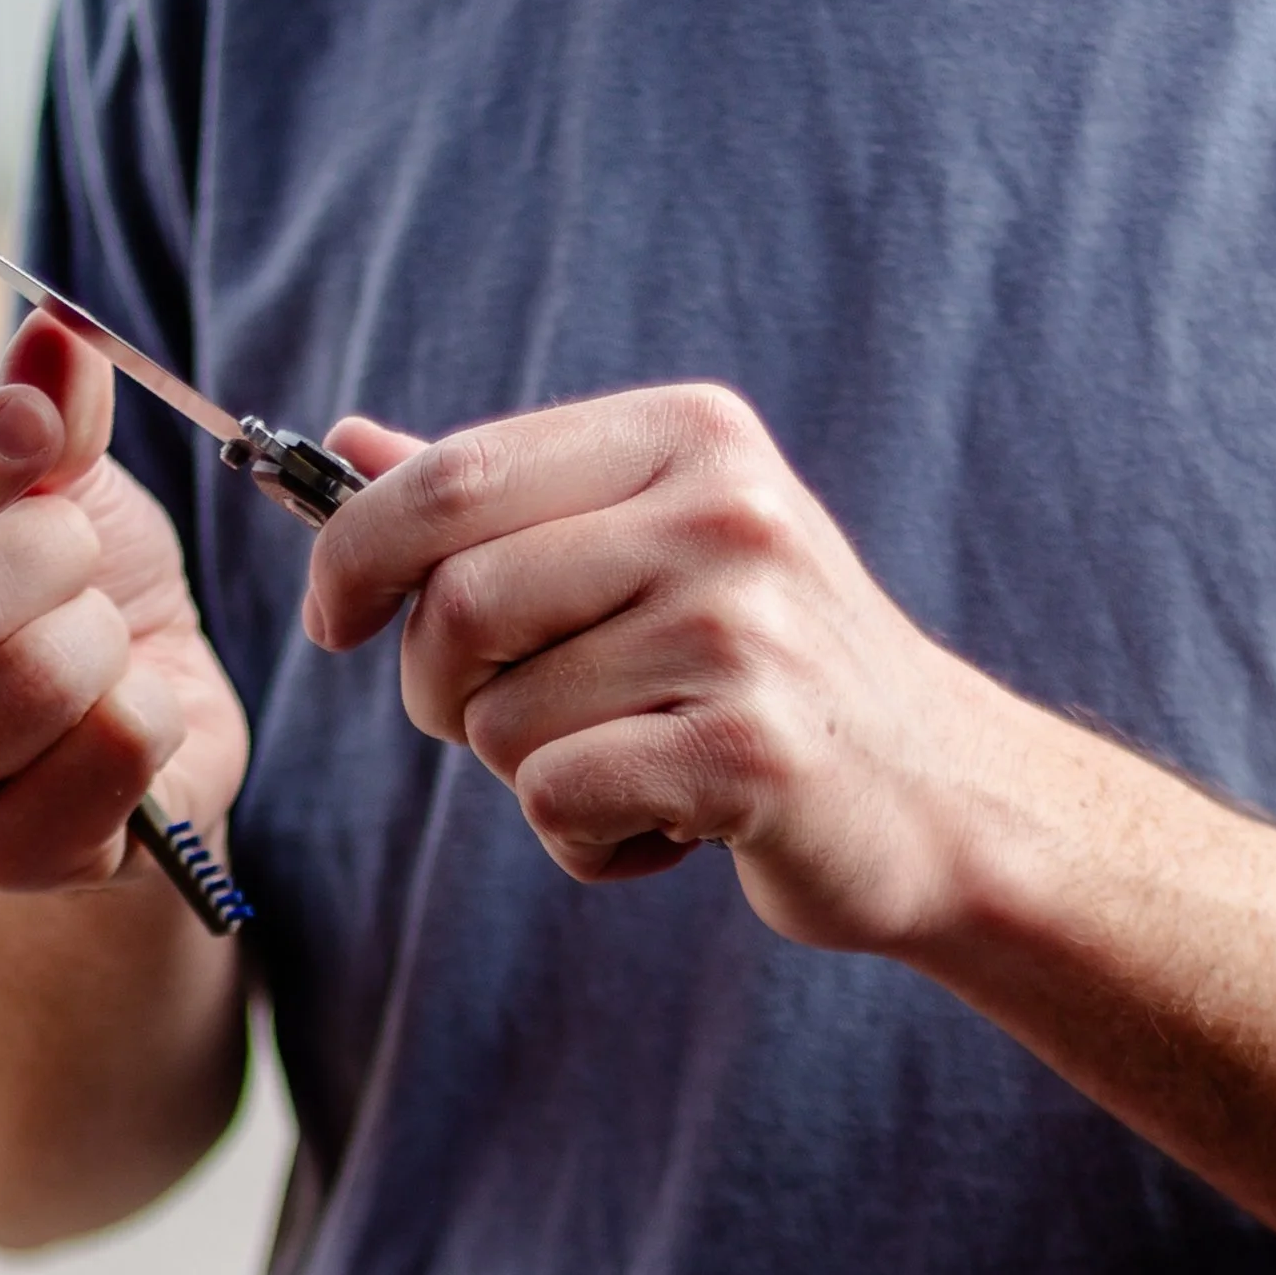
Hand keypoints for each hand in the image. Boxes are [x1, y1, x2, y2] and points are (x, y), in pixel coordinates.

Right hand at [0, 312, 248, 892]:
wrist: (121, 726)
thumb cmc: (55, 592)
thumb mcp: (51, 486)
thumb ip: (46, 414)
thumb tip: (57, 334)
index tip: (34, 423)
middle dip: (57, 557)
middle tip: (77, 554)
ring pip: (42, 682)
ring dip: (106, 637)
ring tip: (95, 639)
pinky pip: (112, 753)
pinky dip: (150, 713)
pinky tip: (121, 712)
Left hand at [302, 386, 1008, 954]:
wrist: (940, 794)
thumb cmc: (758, 666)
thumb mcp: (644, 545)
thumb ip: (497, 497)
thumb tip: (342, 442)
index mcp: (687, 434)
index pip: (451, 478)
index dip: (353, 556)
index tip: (335, 621)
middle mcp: (723, 511)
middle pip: (455, 606)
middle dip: (440, 690)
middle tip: (507, 721)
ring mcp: (745, 628)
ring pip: (496, 720)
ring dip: (529, 774)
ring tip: (636, 763)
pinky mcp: (752, 750)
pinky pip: (556, 801)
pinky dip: (581, 840)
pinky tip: (668, 825)